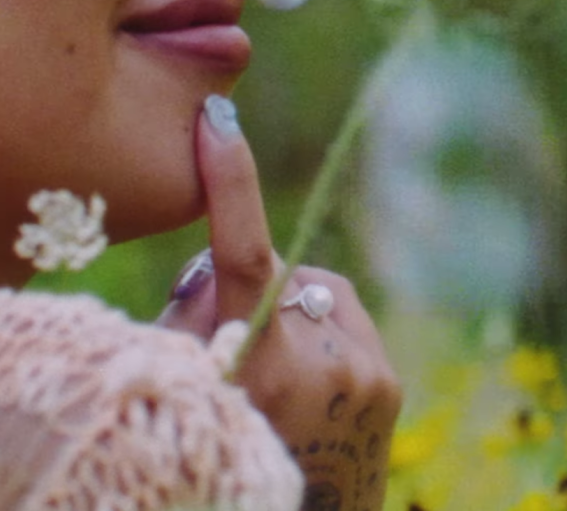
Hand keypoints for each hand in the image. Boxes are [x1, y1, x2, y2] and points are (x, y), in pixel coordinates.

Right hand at [155, 96, 401, 510]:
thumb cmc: (219, 447)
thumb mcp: (180, 391)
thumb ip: (190, 326)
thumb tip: (217, 270)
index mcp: (252, 368)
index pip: (242, 255)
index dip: (229, 181)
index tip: (219, 118)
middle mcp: (314, 367)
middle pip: (265, 274)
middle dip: (238, 289)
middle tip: (223, 348)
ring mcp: (360, 373)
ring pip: (307, 292)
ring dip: (283, 312)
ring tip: (272, 378)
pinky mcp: (387, 380)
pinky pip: (340, 317)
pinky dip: (318, 334)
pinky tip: (307, 385)